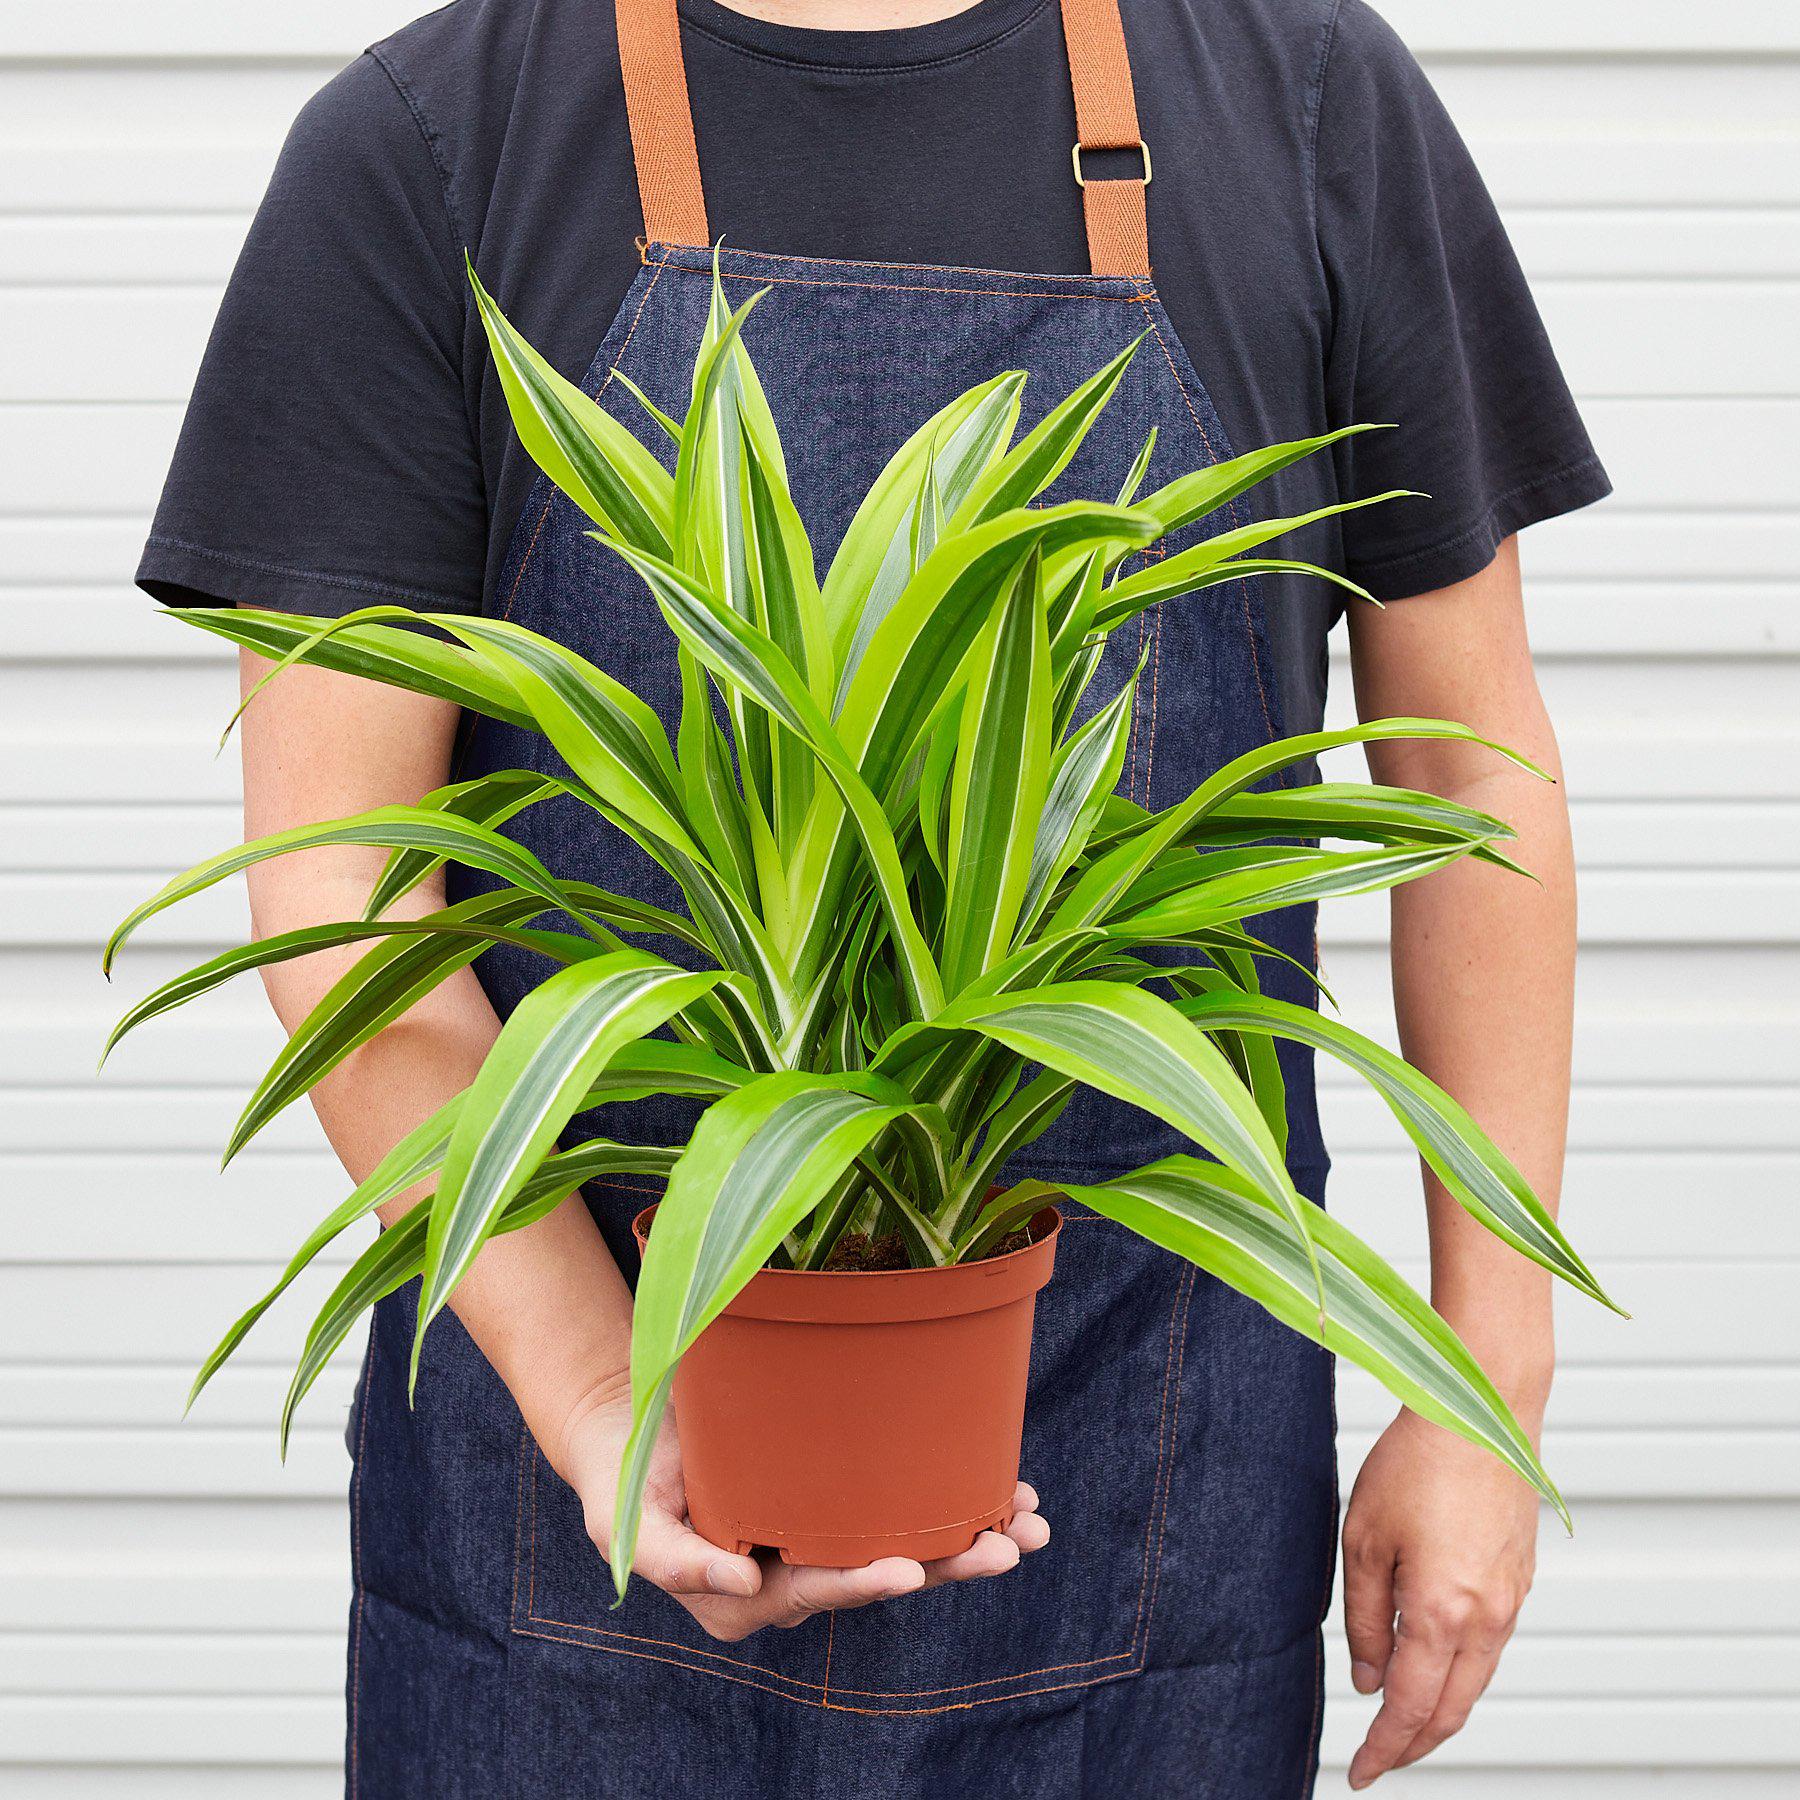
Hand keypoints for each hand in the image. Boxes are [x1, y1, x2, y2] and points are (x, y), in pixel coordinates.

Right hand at [555, 1373, 1049, 1642]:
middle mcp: (794, 1577)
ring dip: (971, 1537)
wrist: (629, 1430)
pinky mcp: (835, 1502)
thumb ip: (677, 1562)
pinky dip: (954, 1501)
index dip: (865, 1580)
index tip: (911, 1570)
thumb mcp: (626, 1524)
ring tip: (1033, 1523)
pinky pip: (900, 1509)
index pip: (816, 1589)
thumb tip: (743, 1585)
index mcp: (748, 1596)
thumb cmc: (623, 1477)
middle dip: (951, 1563)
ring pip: (905, 1545)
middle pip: (880, 1572)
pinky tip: (1006, 1491)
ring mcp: (820, 1540)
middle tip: (1011, 1546)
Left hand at [1341, 1409, 1540, 1788]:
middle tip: (1378, 1760)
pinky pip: (1490, 1647)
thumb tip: (1370, 1681)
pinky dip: (1459, 1671)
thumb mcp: (1363, 1538)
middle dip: (1414, 1745)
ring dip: (1438, 1710)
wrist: (1479, 1409)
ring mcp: (1511, 1600)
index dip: (1384, 1749)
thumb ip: (1364, 1618)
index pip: (1412, 1710)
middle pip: (1451, 1710)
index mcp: (1443, 1613)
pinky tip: (1432, 1663)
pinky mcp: (1519, 1579)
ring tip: (1398, 1721)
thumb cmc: (1416, 1463)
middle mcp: (1488, 1618)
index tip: (1359, 1774)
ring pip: (1475, 1682)